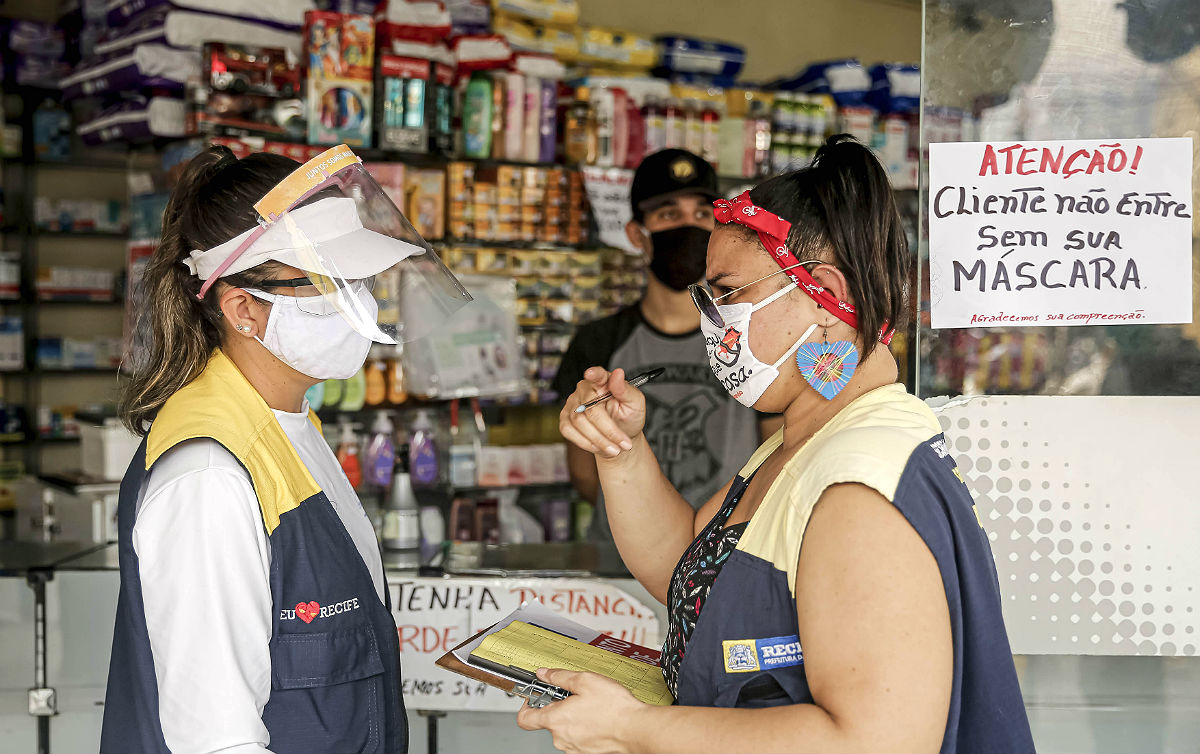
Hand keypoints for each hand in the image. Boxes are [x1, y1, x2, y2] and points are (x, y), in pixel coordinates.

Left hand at [516, 668, 646, 753]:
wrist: (636, 729)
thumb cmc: (614, 708)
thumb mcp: (585, 680)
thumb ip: (559, 677)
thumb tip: (544, 674)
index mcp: (555, 720)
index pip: (525, 718)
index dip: (526, 703)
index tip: (536, 694)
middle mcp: (561, 738)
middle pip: (548, 720)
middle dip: (557, 704)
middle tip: (573, 693)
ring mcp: (573, 747)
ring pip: (564, 728)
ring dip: (571, 715)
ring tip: (589, 703)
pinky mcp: (586, 751)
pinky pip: (577, 735)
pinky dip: (582, 725)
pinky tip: (596, 714)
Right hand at [559, 367, 646, 458]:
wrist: (619, 439)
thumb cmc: (628, 418)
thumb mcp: (635, 404)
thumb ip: (626, 390)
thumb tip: (618, 374)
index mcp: (603, 382)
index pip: (598, 375)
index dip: (594, 374)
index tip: (591, 374)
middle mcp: (585, 390)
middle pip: (590, 408)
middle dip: (609, 430)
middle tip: (624, 444)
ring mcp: (572, 404)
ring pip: (579, 422)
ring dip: (599, 440)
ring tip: (615, 449)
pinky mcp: (565, 419)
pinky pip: (569, 431)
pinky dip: (585, 443)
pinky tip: (599, 447)